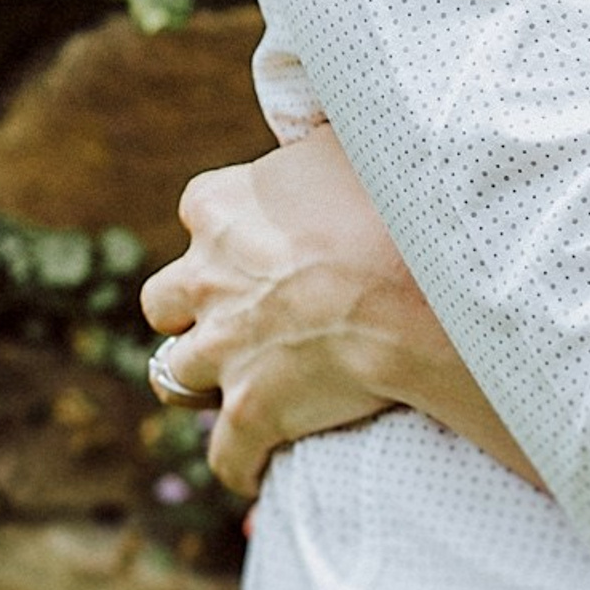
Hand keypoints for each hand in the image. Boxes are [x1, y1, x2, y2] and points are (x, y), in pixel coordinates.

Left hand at [140, 126, 444, 495]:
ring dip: (200, 379)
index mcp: (224, 205)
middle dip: (193, 306)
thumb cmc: (401, 204)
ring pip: (173, 375)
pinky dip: (241, 460)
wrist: (425, 290)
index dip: (229, 222)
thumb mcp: (353, 140)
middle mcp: (207, 277)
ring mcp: (222, 348)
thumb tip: (315, 126)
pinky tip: (260, 463)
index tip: (266, 231)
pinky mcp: (250, 410)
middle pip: (165, 297)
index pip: (199, 206)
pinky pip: (225, 453)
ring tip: (238, 381)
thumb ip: (315, 141)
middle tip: (243, 309)